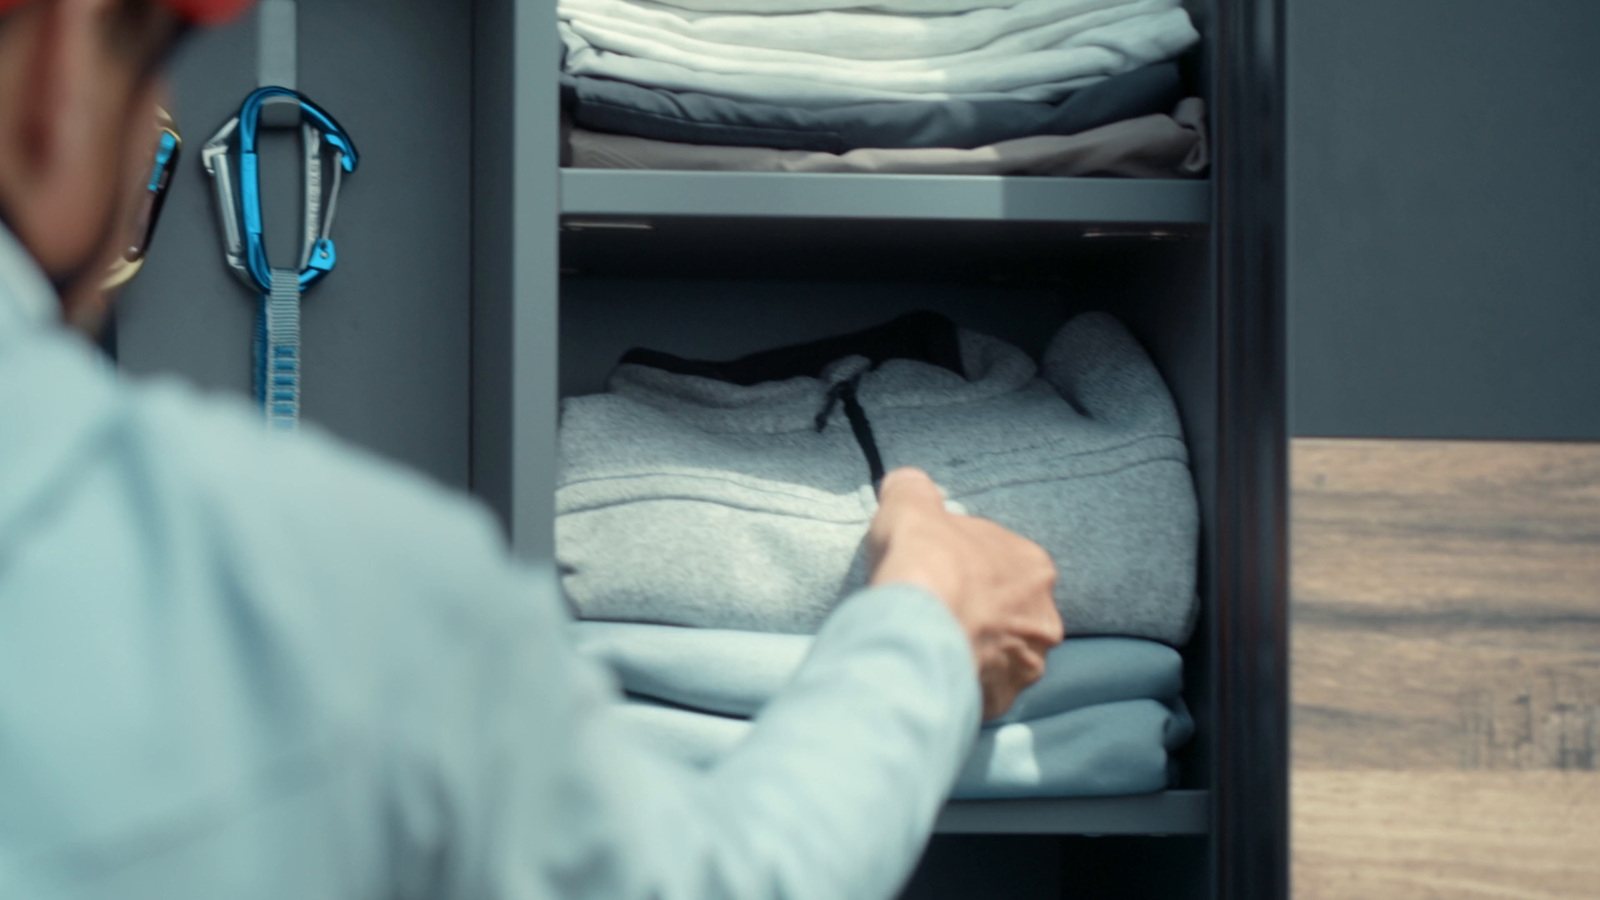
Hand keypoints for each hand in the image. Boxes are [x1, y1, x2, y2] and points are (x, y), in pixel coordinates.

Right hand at [868, 467, 1063, 718]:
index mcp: (1034, 567)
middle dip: (979, 614)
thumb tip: (907, 484)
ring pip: (999, 657)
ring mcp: (1025, 664)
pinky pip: (982, 692)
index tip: (938, 572)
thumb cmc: (923, 560)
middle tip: (938, 612)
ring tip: (934, 648)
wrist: (913, 626)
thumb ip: (914, 490)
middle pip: (1007, 614)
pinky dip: (962, 686)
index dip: (966, 566)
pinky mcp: (1002, 701)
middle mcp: (1042, 618)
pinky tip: (935, 674)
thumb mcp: (911, 502)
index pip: (1001, 564)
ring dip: (974, 653)